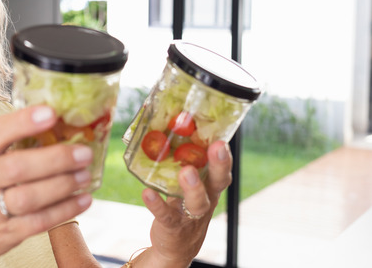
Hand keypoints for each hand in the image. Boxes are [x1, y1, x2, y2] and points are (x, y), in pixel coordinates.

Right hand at [0, 106, 94, 267]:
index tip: (51, 113)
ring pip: (28, 197)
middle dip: (55, 159)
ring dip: (62, 185)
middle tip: (84, 153)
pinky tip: (83, 199)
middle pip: (16, 167)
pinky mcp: (5, 234)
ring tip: (85, 176)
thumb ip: (13, 145)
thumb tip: (62, 125)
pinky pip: (38, 222)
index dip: (22, 122)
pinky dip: (65, 210)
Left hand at [137, 141, 232, 267]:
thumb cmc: (182, 205)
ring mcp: (191, 214)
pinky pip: (166, 215)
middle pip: (217, 181)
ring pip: (197, 201)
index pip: (222, 168)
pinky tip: (147, 193)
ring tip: (186, 171)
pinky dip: (157, 205)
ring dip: (193, 187)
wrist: (176, 244)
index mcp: (210, 185)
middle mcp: (206, 199)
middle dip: (219, 165)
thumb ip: (181, 162)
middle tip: (217, 147)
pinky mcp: (173, 225)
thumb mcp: (186, 184)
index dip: (224, 155)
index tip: (222, 139)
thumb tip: (168, 128)